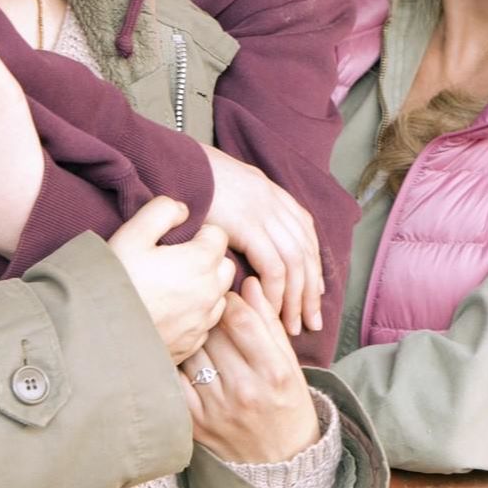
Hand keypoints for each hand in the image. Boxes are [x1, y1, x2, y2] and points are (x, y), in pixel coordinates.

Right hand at [108, 195, 236, 362]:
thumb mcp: (132, 233)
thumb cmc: (113, 280)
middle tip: (175, 262)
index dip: (198, 233)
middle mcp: (209, 294)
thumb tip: (182, 211)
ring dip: (204, 289)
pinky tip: (168, 313)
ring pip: (218, 297)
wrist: (95, 333)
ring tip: (171, 288)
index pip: (218, 236)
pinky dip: (193, 316)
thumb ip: (162, 211)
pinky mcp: (190, 346)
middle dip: (208, 260)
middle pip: (225, 266)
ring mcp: (201, 323)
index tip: (175, 241)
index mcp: (200, 262)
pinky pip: (204, 325)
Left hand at [185, 277, 324, 464]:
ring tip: (196, 334)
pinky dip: (177, 365)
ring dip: (191, 339)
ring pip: (191, 353)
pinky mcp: (196, 423)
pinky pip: (176, 381)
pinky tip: (185, 359)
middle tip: (207, 312)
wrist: (280, 461)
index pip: (240, 319)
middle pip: (212, 333)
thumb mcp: (290, 364)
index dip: (229, 299)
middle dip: (207, 316)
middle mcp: (245, 390)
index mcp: (274, 372)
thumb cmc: (288, 405)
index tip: (226, 296)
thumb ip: (269, 322)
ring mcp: (217, 408)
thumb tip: (249, 283)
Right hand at [201, 147, 324, 336]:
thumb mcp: (230, 193)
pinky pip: (273, 266)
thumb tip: (253, 241)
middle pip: (307, 253)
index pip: (307, 237)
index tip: (314, 295)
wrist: (173, 161)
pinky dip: (275, 291)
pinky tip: (270, 310)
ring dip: (296, 299)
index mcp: (274, 195)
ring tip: (293, 326)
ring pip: (295, 263)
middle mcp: (275, 203)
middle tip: (312, 322)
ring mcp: (264, 212)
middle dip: (312, 291)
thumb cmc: (193, 182)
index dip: (313, 269)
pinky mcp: (248, 225)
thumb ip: (247, 214)